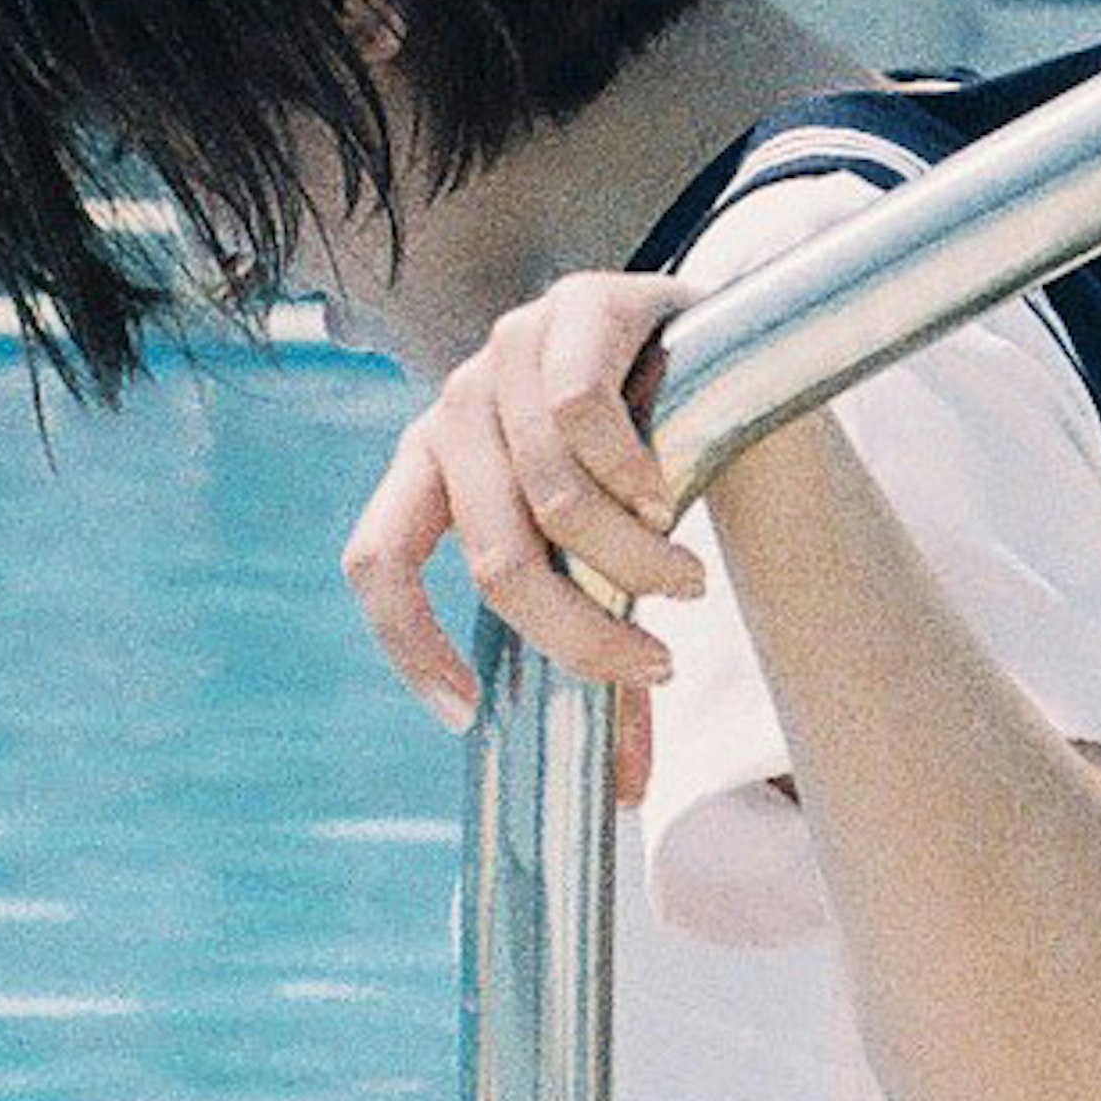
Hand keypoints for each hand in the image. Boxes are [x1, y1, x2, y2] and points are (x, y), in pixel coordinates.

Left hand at [341, 270, 704, 802]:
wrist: (726, 353)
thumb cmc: (651, 471)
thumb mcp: (608, 566)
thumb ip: (604, 656)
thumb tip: (627, 793)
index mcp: (433, 466)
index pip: (374, 559)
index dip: (407, 645)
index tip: (469, 714)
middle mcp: (455, 403)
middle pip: (492, 558)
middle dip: (580, 634)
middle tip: (656, 670)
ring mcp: (509, 347)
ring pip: (551, 497)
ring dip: (630, 564)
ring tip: (685, 587)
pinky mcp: (576, 307)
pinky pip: (581, 411)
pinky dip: (633, 478)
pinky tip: (671, 500)